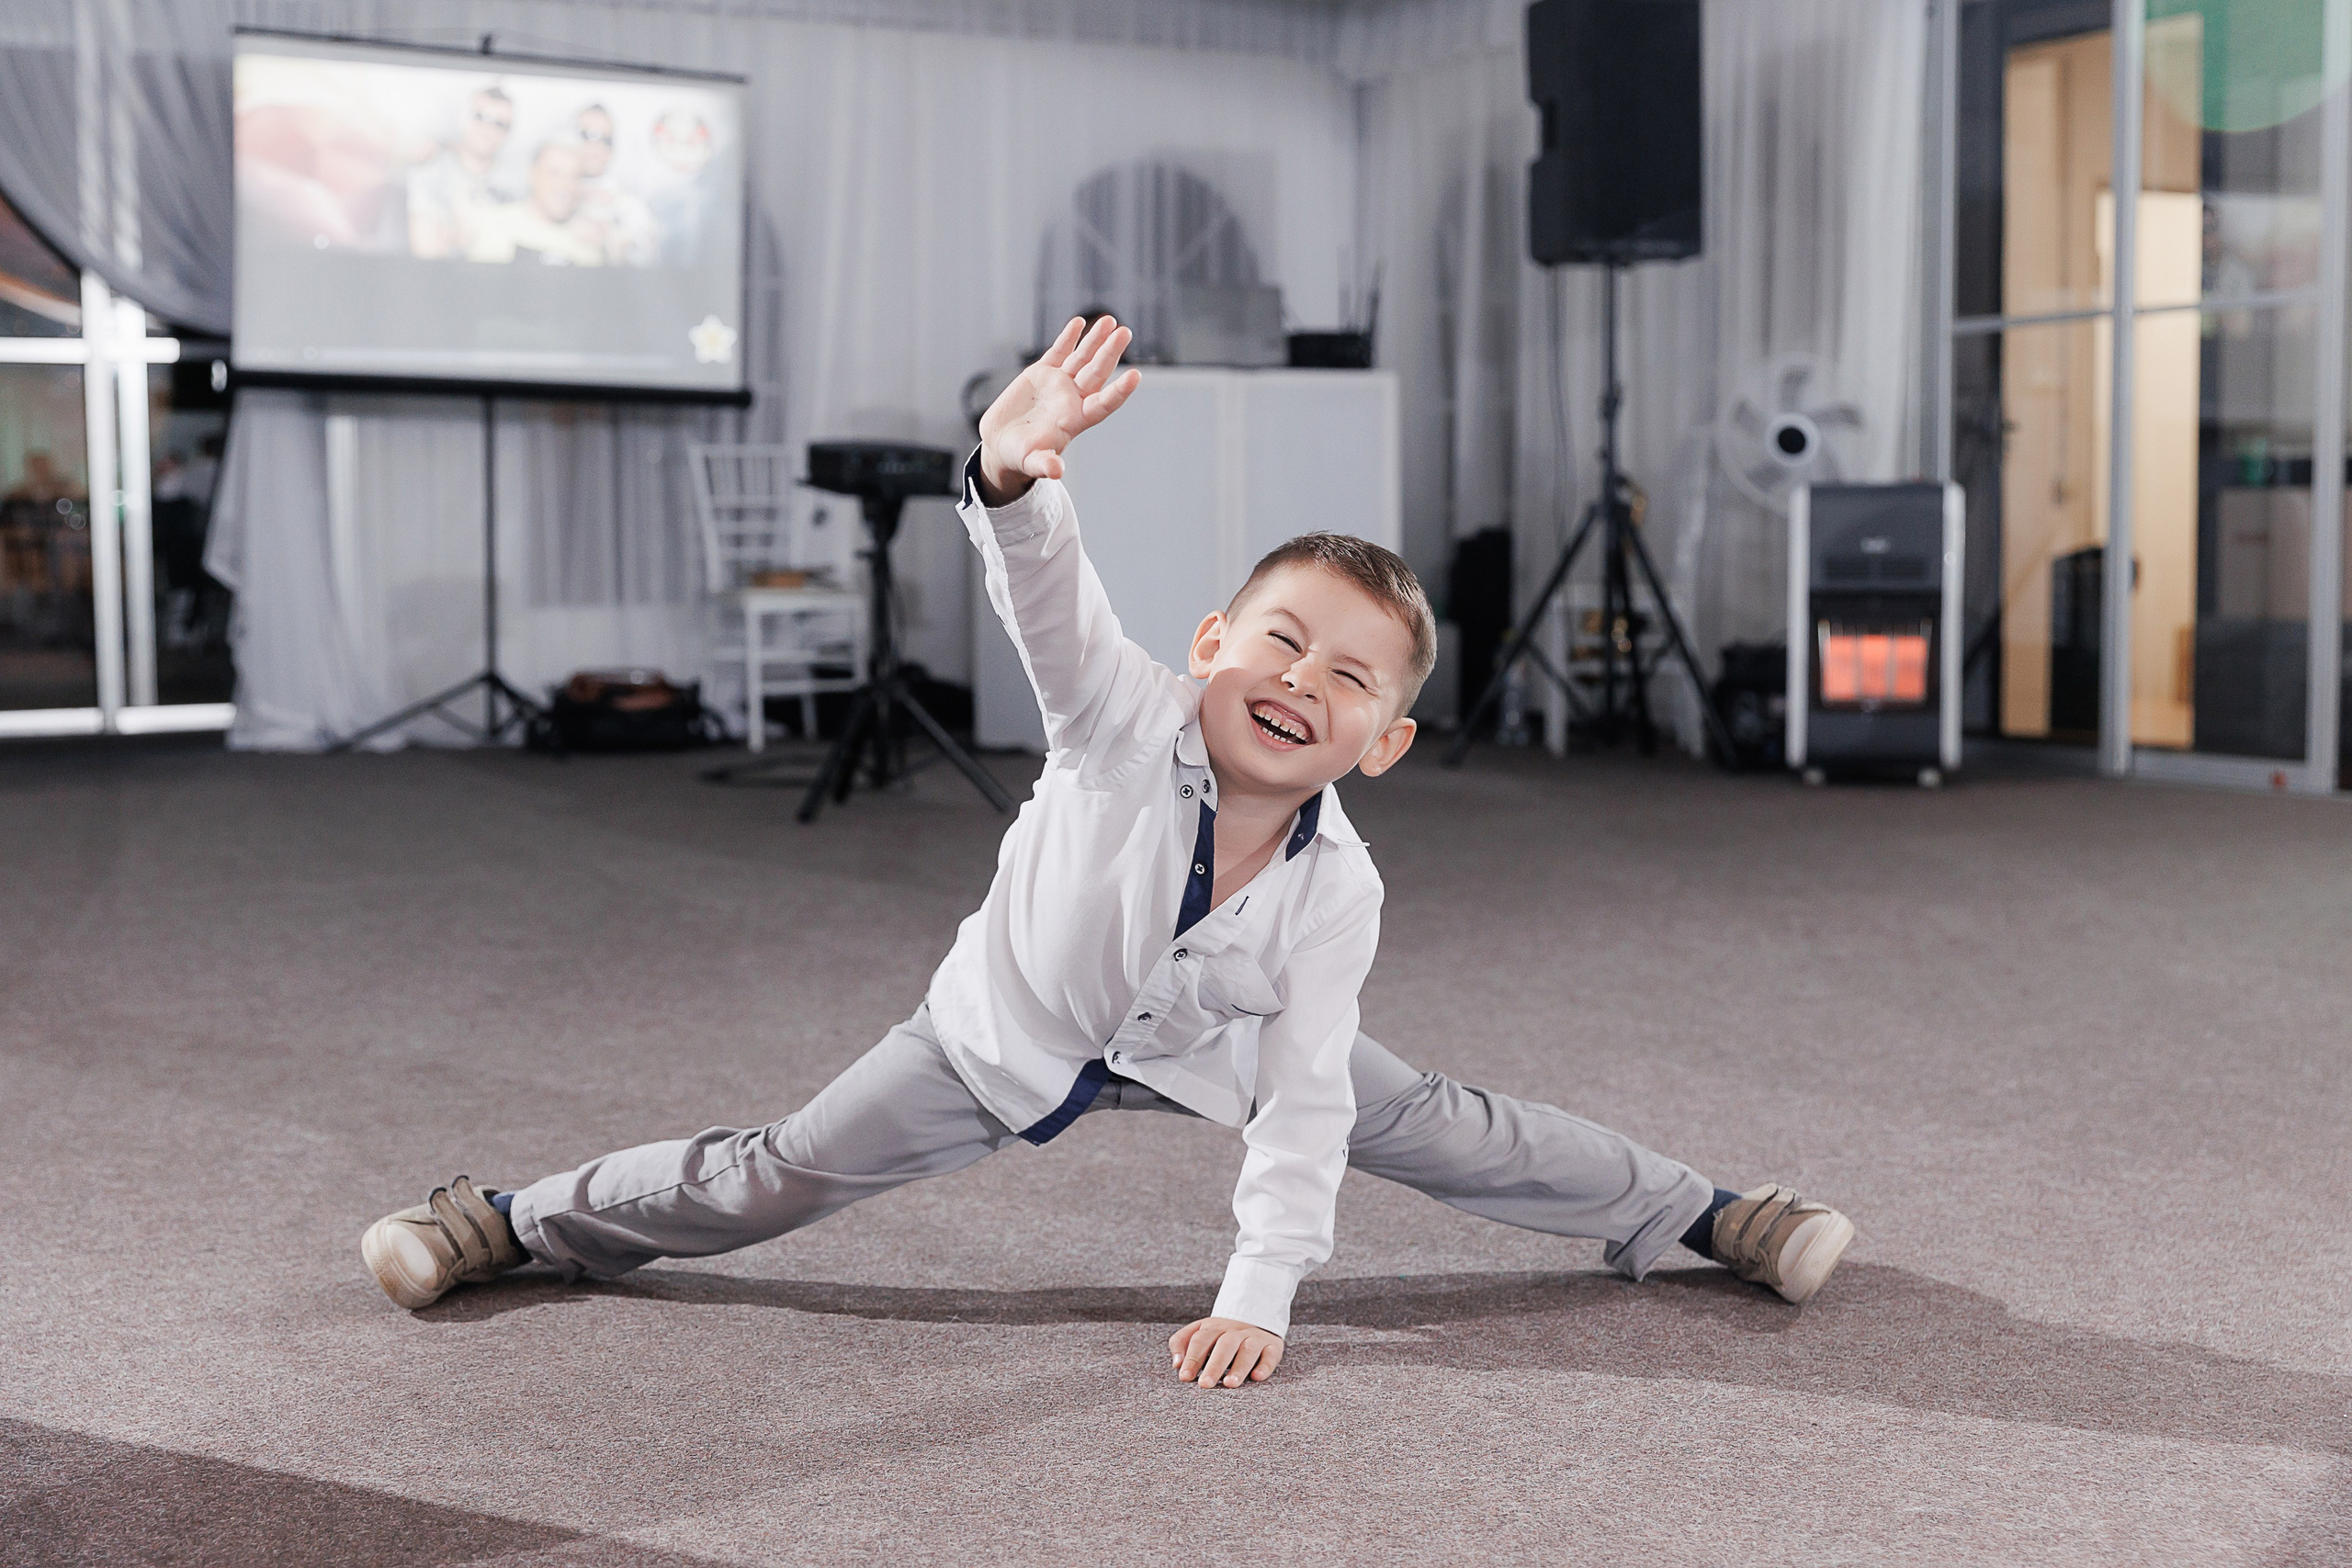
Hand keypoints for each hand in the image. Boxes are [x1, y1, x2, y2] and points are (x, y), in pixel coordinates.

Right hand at [976, 315, 1141, 504]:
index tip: (1136, 375)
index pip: (1104, 403)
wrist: (1002, 443)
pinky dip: (1068, 337)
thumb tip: (1056, 472)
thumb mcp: (1031, 462)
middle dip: (1110, 352)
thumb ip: (1045, 465)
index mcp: (1076, 419)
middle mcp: (1072, 398)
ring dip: (1095, 339)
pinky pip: (1058, 351)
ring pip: (1082, 357)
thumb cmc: (1020, 456)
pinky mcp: (1041, 373)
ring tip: (1110, 321)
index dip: (1120, 391)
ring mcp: (1059, 383)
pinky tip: (1079, 323)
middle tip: (1125, 332)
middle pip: (1096, 372)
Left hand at [1169, 1316, 1284, 1388]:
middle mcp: (1235, 1331)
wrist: (1255, 1318)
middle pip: (1224, 1345)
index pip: (1201, 1339)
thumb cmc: (1220, 1334)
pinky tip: (1257, 1377)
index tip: (1184, 1376)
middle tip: (1205, 1384)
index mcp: (1214, 1327)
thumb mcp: (1199, 1332)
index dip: (1192, 1357)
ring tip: (1230, 1384)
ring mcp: (1254, 1338)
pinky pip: (1270, 1355)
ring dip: (1239, 1367)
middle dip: (1214, 1365)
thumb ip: (1182, 1343)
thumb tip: (1176, 1364)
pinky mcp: (1272, 1346)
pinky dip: (1265, 1366)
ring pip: (1248, 1350)